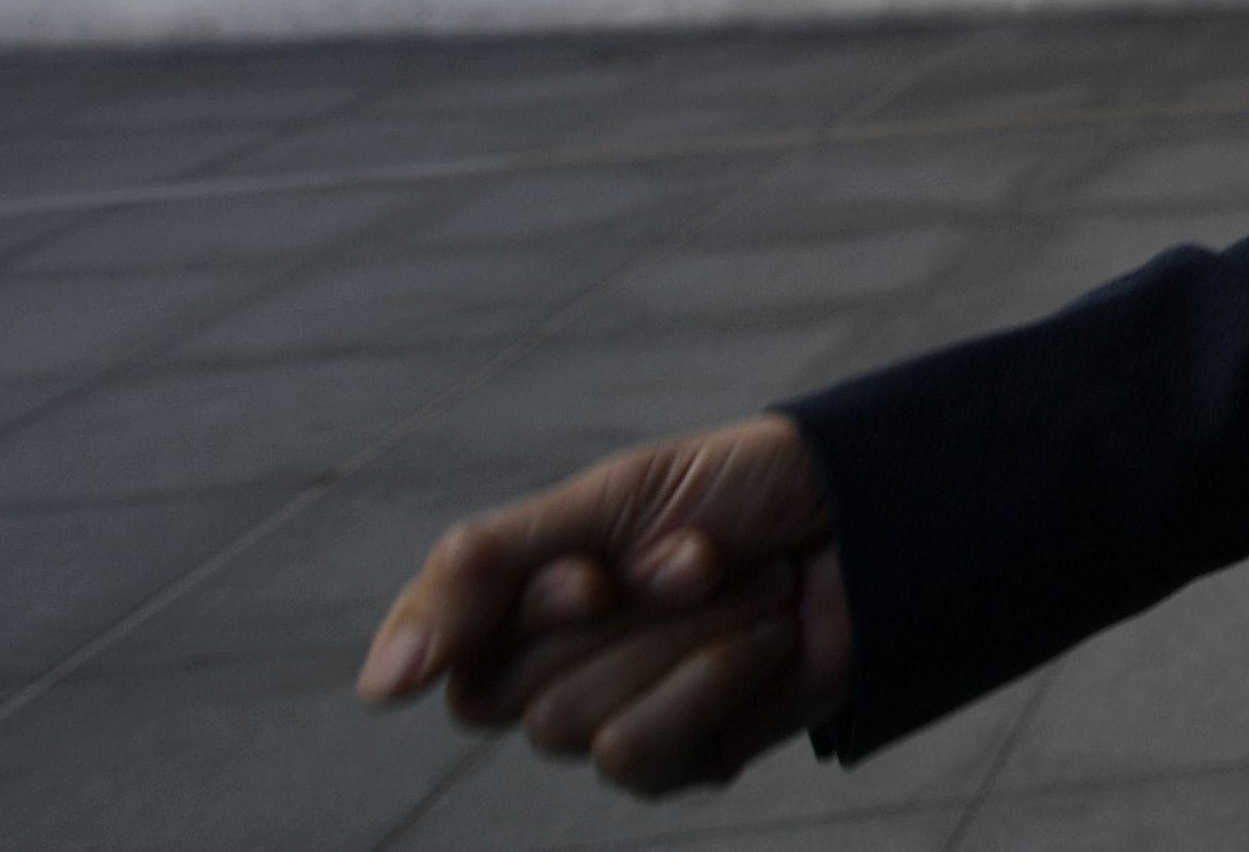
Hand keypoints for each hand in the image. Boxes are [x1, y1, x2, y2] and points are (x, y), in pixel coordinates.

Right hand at [359, 413, 854, 793]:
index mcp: (518, 599)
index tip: (593, 566)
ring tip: (748, 585)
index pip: (442, 651)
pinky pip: (637, 757)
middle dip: (621, 615)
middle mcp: (551, 669)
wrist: (872, 511)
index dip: (521, 611)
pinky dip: (705, 684)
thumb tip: (376, 688)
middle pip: (510, 694)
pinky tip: (764, 639)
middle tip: (701, 554)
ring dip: (676, 643)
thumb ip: (478, 575)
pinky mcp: (677, 761)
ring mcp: (613, 719)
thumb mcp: (602, 502)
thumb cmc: (739, 488)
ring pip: (571, 730)